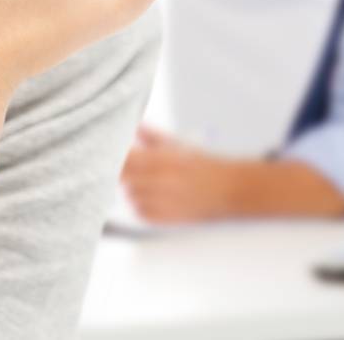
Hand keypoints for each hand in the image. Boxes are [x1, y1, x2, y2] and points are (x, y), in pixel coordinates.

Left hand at [120, 125, 238, 222]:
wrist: (230, 190)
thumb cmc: (204, 165)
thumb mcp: (180, 145)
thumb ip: (153, 136)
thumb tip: (135, 126)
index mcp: (163, 159)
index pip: (125, 159)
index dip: (115, 157)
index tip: (113, 154)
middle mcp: (162, 181)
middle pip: (123, 178)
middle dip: (120, 173)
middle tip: (123, 170)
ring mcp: (164, 201)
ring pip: (129, 196)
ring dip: (129, 190)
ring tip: (139, 184)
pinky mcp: (169, 218)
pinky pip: (140, 213)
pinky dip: (138, 206)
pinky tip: (146, 198)